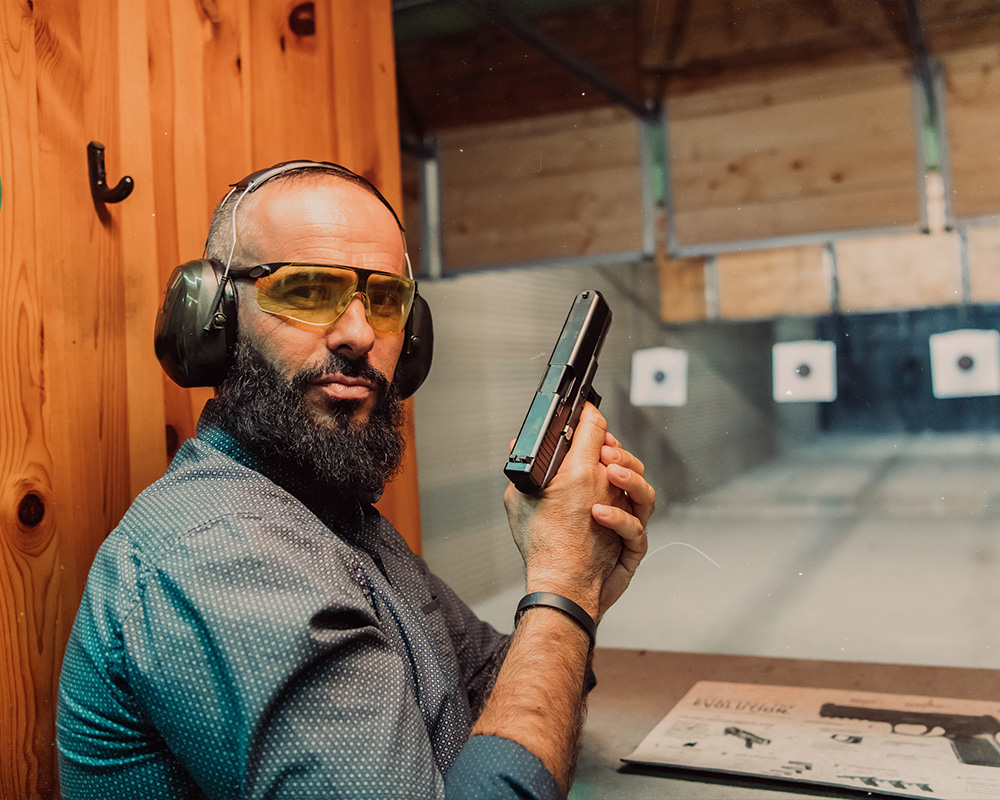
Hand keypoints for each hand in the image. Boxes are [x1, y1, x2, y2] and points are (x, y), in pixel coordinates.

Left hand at [503, 403, 652, 620]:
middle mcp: (610, 503)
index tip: (599, 433)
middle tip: (607, 454)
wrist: (557, 590)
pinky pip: (638, 529)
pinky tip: (599, 514)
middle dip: (622, 456)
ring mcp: (623, 526)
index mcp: (590, 488)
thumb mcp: (533, 495)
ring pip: (644, 494)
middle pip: (633, 469)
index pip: (608, 454)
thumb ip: (533, 466)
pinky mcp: (631, 549)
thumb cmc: (546, 546)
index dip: (606, 440)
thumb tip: (520, 438)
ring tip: (610, 474)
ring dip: (630, 479)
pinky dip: (620, 519)